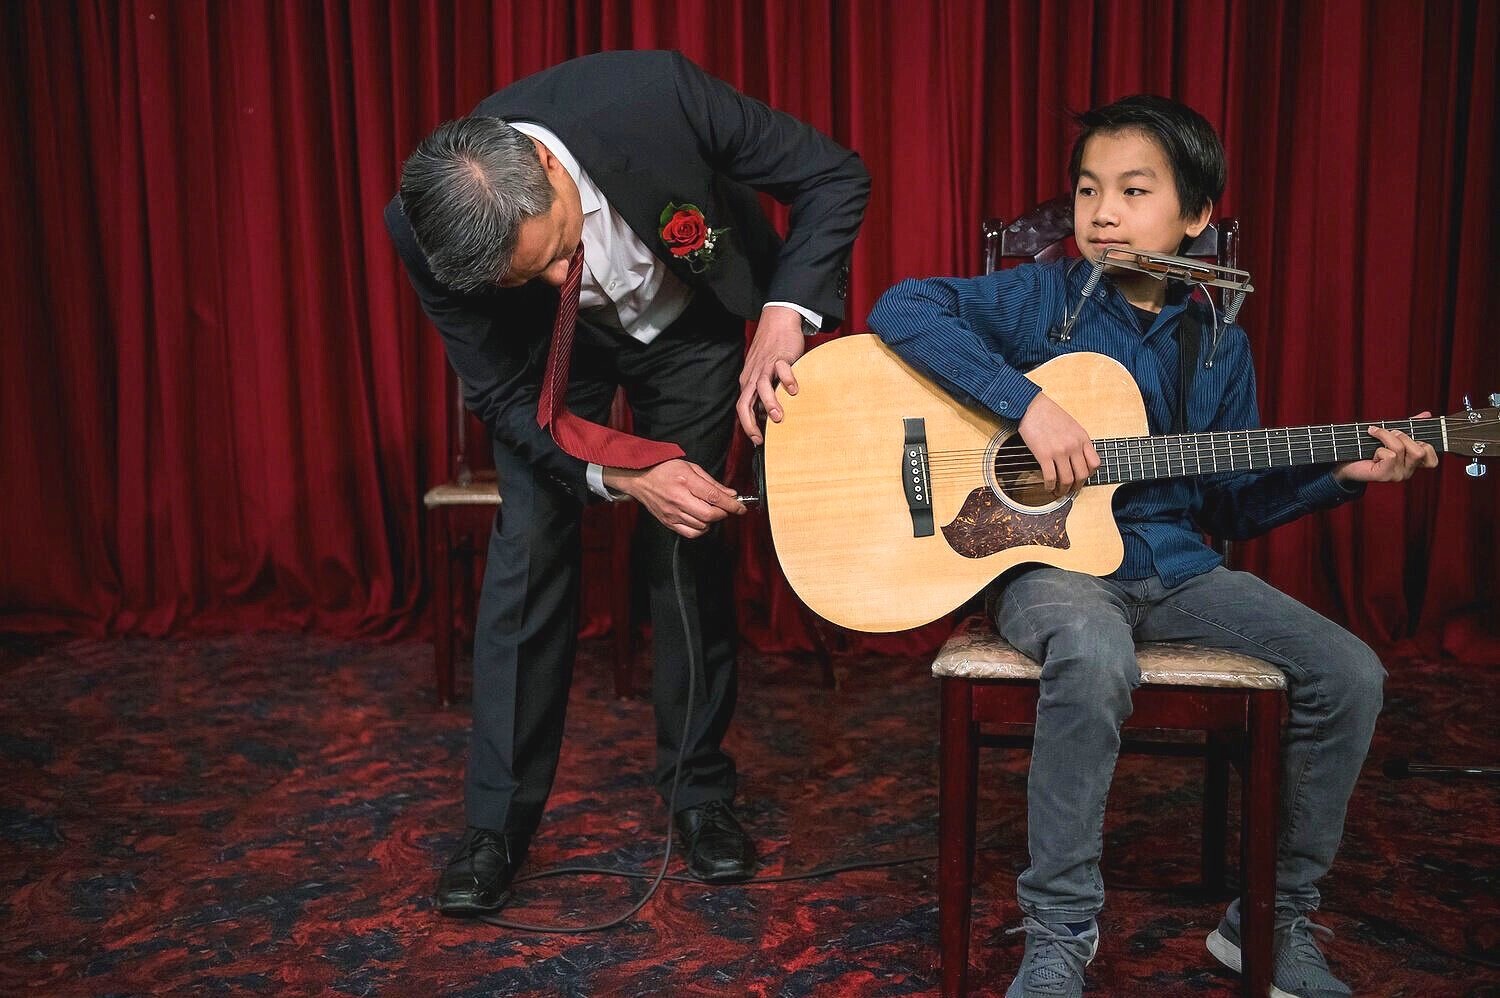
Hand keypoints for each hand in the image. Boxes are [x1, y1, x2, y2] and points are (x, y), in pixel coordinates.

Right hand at [603, 459, 745, 537]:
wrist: (639, 478)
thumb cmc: (664, 469)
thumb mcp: (691, 468)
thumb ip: (712, 483)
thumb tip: (731, 494)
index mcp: (686, 481)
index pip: (715, 497)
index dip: (732, 505)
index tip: (740, 507)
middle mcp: (679, 499)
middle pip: (709, 515)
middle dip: (723, 514)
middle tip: (726, 508)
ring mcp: (672, 513)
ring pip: (702, 526)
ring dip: (712, 520)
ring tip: (710, 510)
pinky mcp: (668, 522)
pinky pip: (690, 533)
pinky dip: (700, 529)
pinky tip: (700, 520)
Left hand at [736, 306, 806, 444]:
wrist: (777, 320)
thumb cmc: (771, 349)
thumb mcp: (762, 372)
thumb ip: (763, 392)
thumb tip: (766, 415)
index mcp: (748, 381)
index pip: (742, 407)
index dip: (747, 425)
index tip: (757, 440)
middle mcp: (754, 375)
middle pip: (745, 401)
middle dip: (750, 422)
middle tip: (760, 437)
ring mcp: (766, 365)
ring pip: (762, 387)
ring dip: (769, 403)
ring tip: (778, 417)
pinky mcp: (780, 356)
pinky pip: (782, 369)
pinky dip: (787, 379)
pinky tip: (794, 390)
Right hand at [1016, 393, 1100, 498]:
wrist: (1031, 407)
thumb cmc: (1049, 414)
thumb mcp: (1072, 425)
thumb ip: (1077, 441)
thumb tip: (1077, 458)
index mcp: (1082, 438)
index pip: (1095, 463)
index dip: (1089, 474)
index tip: (1081, 478)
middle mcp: (1073, 446)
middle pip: (1082, 475)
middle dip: (1076, 486)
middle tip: (1070, 489)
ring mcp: (1059, 451)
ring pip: (1067, 479)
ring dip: (1063, 490)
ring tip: (1058, 492)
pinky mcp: (1044, 455)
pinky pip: (1050, 477)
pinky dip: (1050, 486)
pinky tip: (1047, 487)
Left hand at [1333, 414, 1438, 483]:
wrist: (1345, 462)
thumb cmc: (1368, 447)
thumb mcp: (1392, 434)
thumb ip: (1410, 426)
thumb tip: (1426, 414)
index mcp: (1413, 464)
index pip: (1432, 460)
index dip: (1424, 445)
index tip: (1408, 438)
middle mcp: (1408, 472)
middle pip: (1419, 450)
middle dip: (1401, 436)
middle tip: (1387, 434)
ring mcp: (1396, 476)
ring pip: (1401, 448)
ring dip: (1385, 437)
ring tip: (1374, 437)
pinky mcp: (1384, 476)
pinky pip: (1389, 455)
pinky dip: (1379, 449)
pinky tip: (1371, 454)